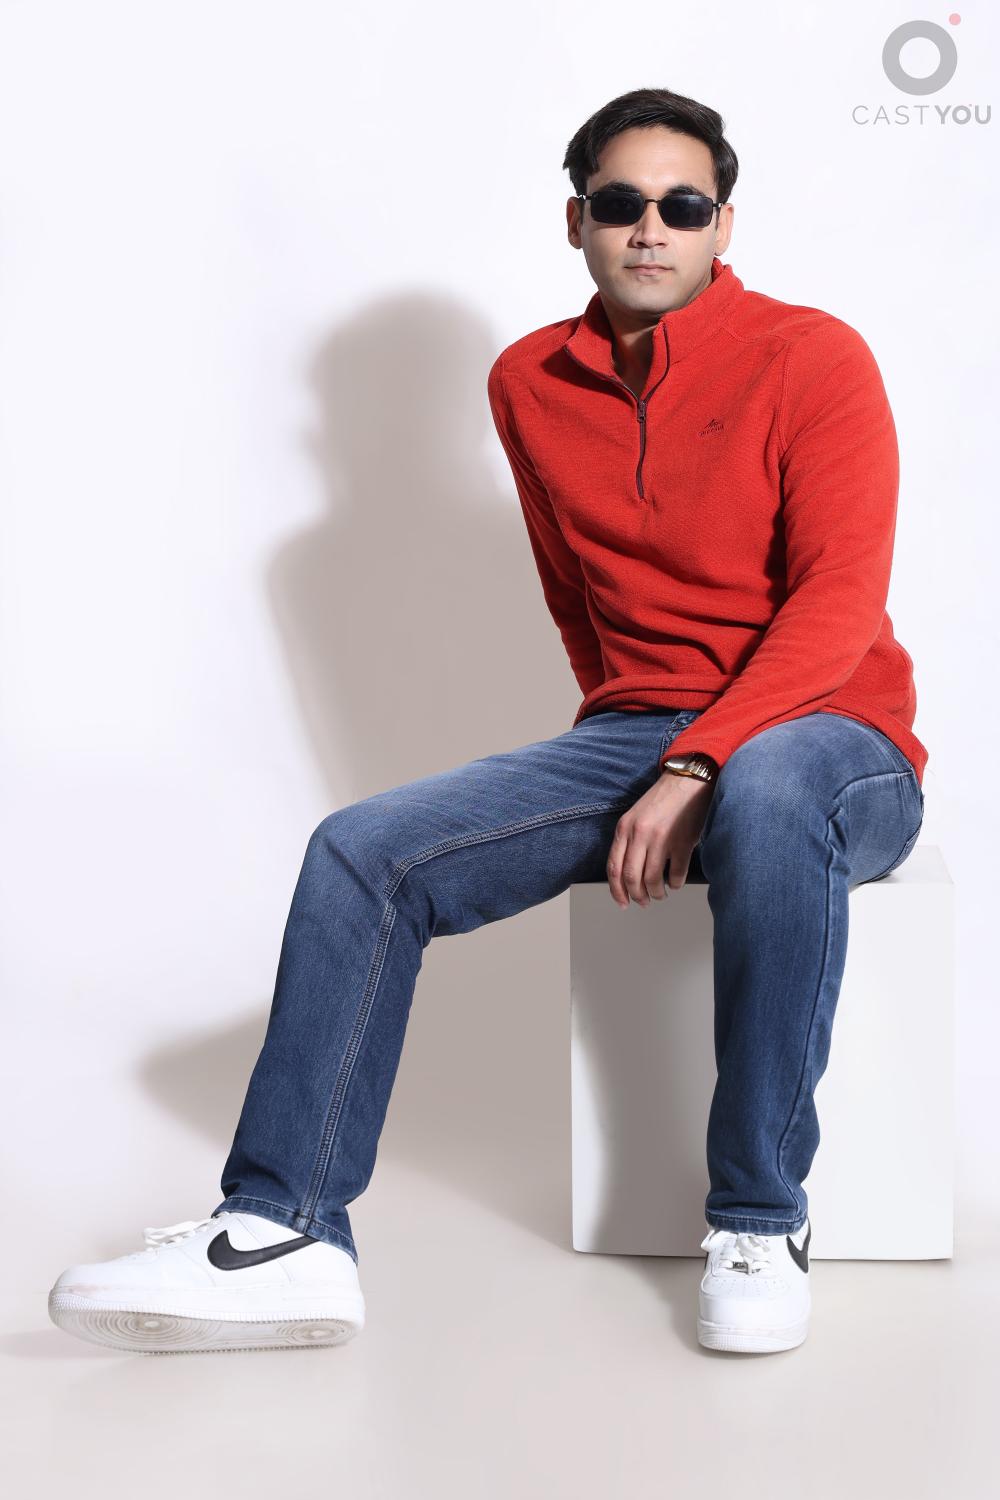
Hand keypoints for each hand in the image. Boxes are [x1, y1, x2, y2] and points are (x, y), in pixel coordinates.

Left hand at [606, 770, 713, 907]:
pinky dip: (675, 883)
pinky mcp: (683, 842)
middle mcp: (640, 834)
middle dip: (637, 896)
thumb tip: (627, 873)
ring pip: (653, 880)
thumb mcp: (636, 816)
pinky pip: (676, 873)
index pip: (614, 868)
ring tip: (660, 894)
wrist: (688, 780)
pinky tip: (675, 883)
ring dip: (656, 893)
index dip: (616, 891)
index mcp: (625, 828)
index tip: (622, 902)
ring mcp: (661, 839)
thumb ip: (629, 840)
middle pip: (632, 878)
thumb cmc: (663, 799)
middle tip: (643, 902)